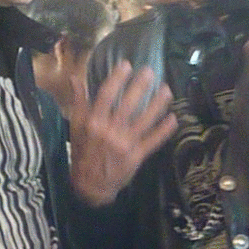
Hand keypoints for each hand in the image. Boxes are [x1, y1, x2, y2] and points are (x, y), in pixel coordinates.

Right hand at [69, 61, 177, 205]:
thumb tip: (76, 78)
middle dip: (140, 87)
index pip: (106, 95)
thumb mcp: (76, 126)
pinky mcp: (136, 156)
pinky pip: (153, 140)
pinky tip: (173, 118)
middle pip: (128, 105)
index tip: (127, 64)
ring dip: (157, 105)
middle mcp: (110, 131)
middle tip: (151, 72)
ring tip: (167, 90)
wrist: (90, 184)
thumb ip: (78, 101)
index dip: (117, 78)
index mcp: (94, 122)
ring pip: (144, 120)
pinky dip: (164, 130)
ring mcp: (125, 144)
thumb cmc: (83, 151)